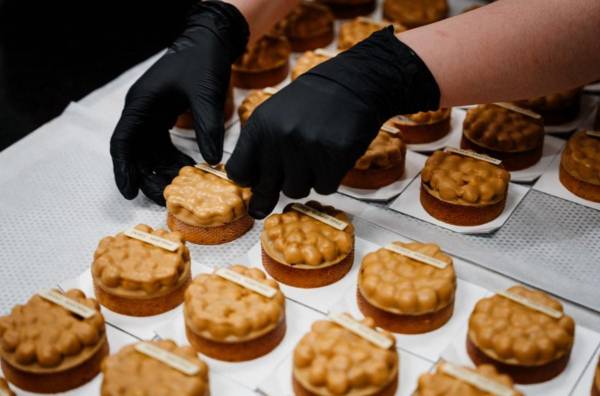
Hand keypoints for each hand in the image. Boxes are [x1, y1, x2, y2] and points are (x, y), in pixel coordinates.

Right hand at [110, 1, 248, 204]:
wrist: (211, 42)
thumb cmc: (202, 62)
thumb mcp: (205, 94)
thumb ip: (208, 127)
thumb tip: (213, 162)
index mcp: (140, 104)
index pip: (123, 143)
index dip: (124, 170)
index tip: (130, 193)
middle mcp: (141, 112)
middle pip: (136, 153)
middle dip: (147, 177)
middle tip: (165, 198)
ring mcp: (153, 115)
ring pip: (150, 152)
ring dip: (162, 170)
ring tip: (181, 188)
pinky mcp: (166, 117)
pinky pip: (164, 145)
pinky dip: (174, 159)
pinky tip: (191, 168)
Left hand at [226, 27, 439, 217]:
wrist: (354, 84)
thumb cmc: (311, 105)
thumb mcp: (274, 118)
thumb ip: (260, 156)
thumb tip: (255, 209)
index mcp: (259, 126)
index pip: (239, 173)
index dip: (252, 179)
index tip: (264, 174)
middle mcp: (279, 137)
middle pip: (269, 187)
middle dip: (282, 179)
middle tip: (298, 158)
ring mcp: (308, 147)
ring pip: (297, 191)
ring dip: (307, 179)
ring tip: (317, 152)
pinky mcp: (335, 156)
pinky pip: (324, 188)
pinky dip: (330, 178)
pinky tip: (333, 155)